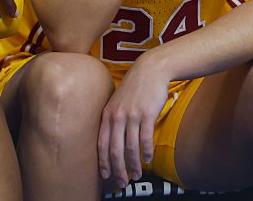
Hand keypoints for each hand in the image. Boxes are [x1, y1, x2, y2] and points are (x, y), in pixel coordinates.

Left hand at [98, 55, 169, 187]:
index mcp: (107, 115)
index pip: (101, 144)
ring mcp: (132, 116)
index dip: (103, 162)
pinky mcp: (147, 114)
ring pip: (130, 147)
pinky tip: (148, 158)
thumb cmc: (135, 86)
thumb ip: (113, 118)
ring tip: (137, 175)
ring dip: (133, 164)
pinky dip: (146, 151)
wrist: (152, 69)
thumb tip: (112, 138)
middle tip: (122, 182)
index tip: (106, 175)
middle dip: (118, 169)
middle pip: (115, 150)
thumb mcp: (117, 101)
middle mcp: (117, 117)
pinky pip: (145, 138)